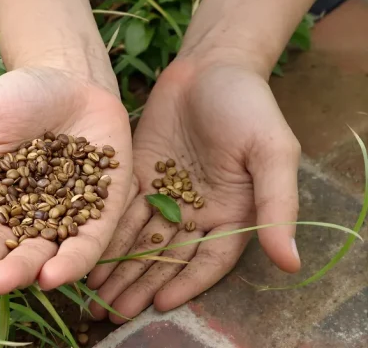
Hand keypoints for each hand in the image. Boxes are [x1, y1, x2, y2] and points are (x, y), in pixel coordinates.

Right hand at [0, 65, 132, 293]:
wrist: (74, 79)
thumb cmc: (17, 97)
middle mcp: (17, 215)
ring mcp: (58, 219)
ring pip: (38, 252)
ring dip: (20, 270)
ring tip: (2, 281)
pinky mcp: (98, 218)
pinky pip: (85, 246)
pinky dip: (71, 262)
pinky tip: (54, 276)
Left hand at [86, 57, 300, 321]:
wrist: (211, 65)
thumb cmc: (250, 106)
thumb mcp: (272, 153)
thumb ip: (277, 205)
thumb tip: (290, 263)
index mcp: (233, 212)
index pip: (208, 260)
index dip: (186, 283)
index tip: (160, 304)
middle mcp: (197, 211)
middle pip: (167, 256)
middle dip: (140, 284)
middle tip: (113, 312)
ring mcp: (166, 194)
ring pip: (140, 238)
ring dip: (118, 267)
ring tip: (95, 296)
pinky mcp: (139, 175)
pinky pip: (122, 209)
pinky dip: (106, 232)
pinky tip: (87, 252)